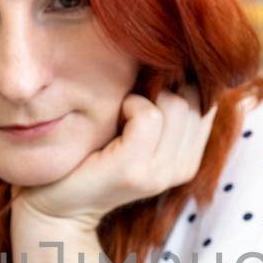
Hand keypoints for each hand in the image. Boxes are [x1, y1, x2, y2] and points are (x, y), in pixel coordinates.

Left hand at [15, 82, 217, 232]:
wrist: (55, 204)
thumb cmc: (92, 155)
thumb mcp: (138, 130)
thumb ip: (166, 105)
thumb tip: (183, 58)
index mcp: (189, 158)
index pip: (208, 101)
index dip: (181, 84)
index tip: (149, 91)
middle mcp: (183, 168)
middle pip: (194, 99)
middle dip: (163, 89)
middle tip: (130, 104)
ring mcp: (160, 173)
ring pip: (177, 105)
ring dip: (145, 97)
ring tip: (122, 113)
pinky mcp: (133, 170)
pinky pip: (149, 115)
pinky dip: (130, 105)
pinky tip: (116, 116)